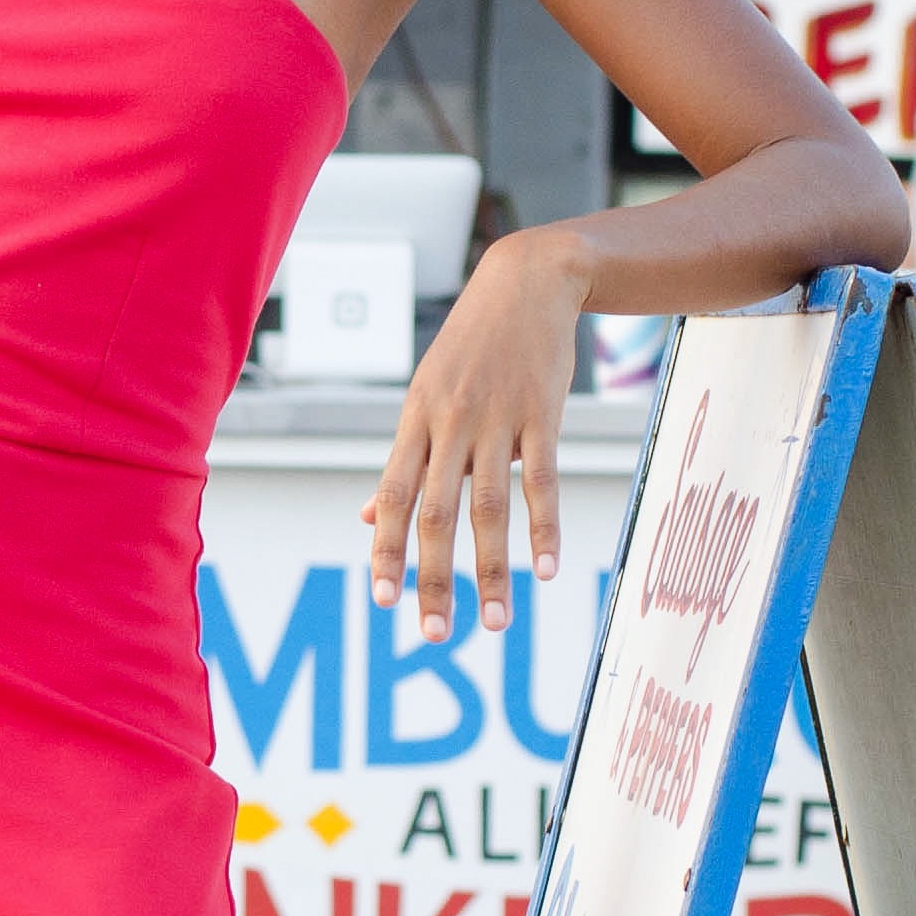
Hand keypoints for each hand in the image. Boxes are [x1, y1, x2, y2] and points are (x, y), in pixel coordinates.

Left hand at [365, 230, 579, 641]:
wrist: (527, 281)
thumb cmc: (470, 348)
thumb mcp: (424, 397)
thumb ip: (403, 461)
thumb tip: (369, 519)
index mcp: (414, 423)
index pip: (393, 497)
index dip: (387, 549)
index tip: (383, 600)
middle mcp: (449, 424)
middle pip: (437, 514)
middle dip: (434, 578)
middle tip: (435, 634)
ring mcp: (496, 420)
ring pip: (490, 507)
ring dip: (493, 570)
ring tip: (497, 622)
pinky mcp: (541, 413)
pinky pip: (541, 480)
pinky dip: (544, 527)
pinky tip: (546, 568)